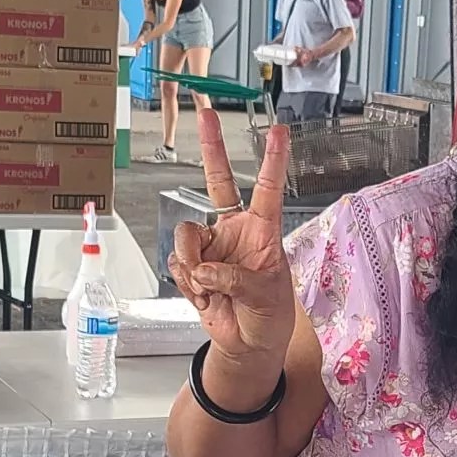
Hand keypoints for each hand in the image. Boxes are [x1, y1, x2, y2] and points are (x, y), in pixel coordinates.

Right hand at [167, 107, 293, 379]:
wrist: (247, 344)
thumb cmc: (269, 316)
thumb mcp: (266, 296)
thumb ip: (237, 277)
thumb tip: (204, 268)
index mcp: (262, 231)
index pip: (267, 189)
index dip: (272, 160)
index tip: (278, 130)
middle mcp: (234, 230)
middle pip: (218, 181)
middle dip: (211, 147)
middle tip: (205, 112)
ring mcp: (210, 246)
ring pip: (186, 234)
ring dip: (193, 262)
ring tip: (209, 287)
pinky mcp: (191, 266)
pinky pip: (178, 263)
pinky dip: (188, 283)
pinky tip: (204, 296)